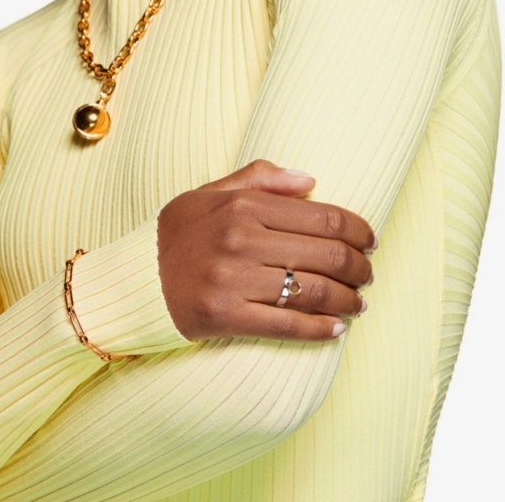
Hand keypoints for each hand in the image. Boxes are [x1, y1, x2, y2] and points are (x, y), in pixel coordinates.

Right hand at [158, 160, 375, 342]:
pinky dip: (321, 328)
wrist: (134, 279)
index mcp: (242, 205)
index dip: (359, 230)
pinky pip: (288, 325)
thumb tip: (310, 180)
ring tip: (359, 303)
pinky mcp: (225, 316)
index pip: (324, 216)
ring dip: (349, 300)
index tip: (370, 240)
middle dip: (361, 267)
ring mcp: (232, 279)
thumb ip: (259, 177)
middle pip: (328, 254)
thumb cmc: (177, 234)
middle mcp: (240, 239)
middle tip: (368, 274)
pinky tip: (337, 328)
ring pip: (315, 291)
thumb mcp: (210, 192)